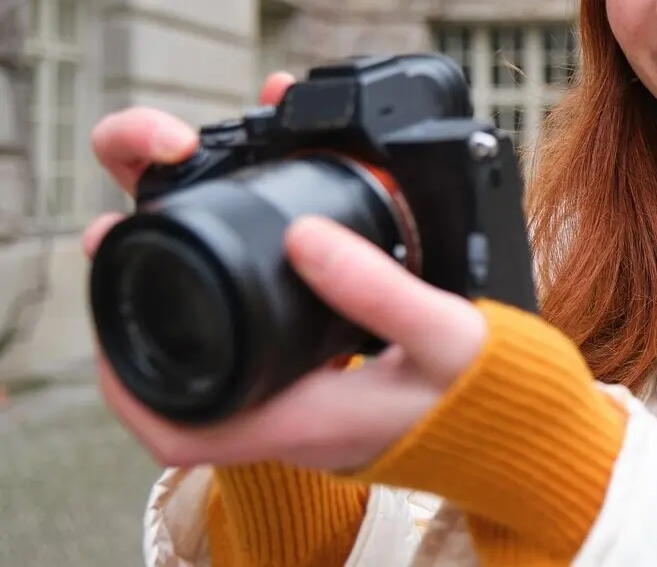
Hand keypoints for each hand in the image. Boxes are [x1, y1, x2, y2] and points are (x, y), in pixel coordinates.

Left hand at [84, 73, 488, 473]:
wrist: (533, 434)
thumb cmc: (493, 401)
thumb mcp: (447, 338)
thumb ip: (378, 289)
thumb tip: (302, 234)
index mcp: (306, 422)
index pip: (177, 431)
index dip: (123, 378)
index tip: (110, 307)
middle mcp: (296, 422)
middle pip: (182, 390)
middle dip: (142, 318)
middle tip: (131, 236)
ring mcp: (312, 409)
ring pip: (219, 369)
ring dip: (188, 310)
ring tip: (179, 234)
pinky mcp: (333, 390)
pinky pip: (261, 356)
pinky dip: (242, 310)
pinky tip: (260, 267)